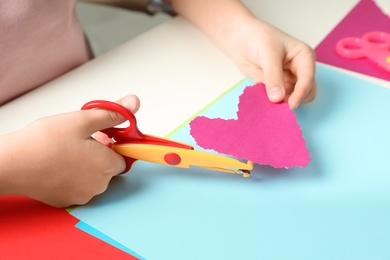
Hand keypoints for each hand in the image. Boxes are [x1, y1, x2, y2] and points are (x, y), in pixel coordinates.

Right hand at [0, 94, 139, 206]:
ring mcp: (82, 195)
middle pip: (109, 166)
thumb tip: (133, 104)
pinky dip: (73, 174)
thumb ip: (112, 113)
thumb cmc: (44, 143)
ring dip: (86, 163)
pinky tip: (58, 163)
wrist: (10, 165)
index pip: (125, 155)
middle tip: (81, 138)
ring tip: (67, 149)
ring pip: (93, 176)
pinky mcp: (65, 200)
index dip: (115, 143)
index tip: (102, 134)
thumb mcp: (82, 120)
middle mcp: (99, 185)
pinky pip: (77, 185)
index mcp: (107, 166)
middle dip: (100, 151)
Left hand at [229, 19, 316, 108]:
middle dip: (294, 99)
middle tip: (280, 107)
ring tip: (270, 105)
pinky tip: (263, 102)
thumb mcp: (268, 54)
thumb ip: (273, 77)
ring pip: (291, 97)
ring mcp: (286, 78)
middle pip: (305, 91)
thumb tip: (278, 98)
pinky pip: (277, 99)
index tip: (291, 105)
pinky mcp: (274, 85)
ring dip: (282, 103)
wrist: (238, 37)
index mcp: (304, 57)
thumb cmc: (256, 37)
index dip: (301, 93)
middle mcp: (298, 69)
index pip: (307, 78)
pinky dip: (272, 103)